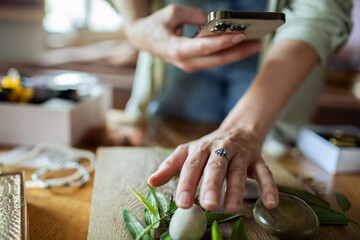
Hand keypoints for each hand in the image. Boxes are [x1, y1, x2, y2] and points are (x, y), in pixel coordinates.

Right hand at [125, 5, 261, 71]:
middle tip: (258, 43)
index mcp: (176, 50)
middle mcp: (184, 62)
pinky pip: (214, 61)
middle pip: (216, 60)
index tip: (239, 36)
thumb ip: (194, 15)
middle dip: (238, 52)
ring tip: (255, 45)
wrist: (142, 39)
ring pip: (217, 63)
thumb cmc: (156, 25)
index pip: (203, 48)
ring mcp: (189, 66)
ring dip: (236, 55)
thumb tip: (213, 21)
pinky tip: (241, 47)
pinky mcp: (194, 64)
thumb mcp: (172, 13)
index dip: (222, 43)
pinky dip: (228, 54)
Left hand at [148, 125, 278, 212]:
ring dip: (235, 189)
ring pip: (238, 170)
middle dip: (211, 185)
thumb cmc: (208, 147)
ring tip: (231, 208)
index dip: (186, 184)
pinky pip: (265, 173)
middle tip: (207, 205)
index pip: (191, 166)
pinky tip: (270, 204)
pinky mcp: (257, 159)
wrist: (238, 130)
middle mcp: (220, 149)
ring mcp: (240, 153)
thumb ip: (170, 167)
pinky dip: (269, 187)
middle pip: (215, 166)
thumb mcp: (187, 153)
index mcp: (200, 149)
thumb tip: (150, 182)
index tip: (181, 204)